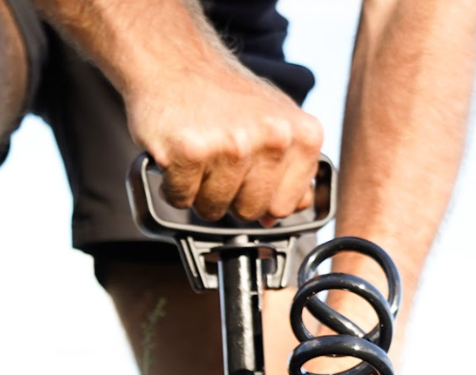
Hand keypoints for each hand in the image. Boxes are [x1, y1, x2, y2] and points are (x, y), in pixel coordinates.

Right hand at [124, 55, 322, 222]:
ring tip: (200, 155)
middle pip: (249, 212)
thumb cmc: (224, 95)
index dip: (260, 198)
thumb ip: (293, 168)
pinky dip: (173, 185)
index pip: (285, 206)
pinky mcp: (192, 152)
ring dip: (199, 191)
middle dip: (229, 197)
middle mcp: (274, 138)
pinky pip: (181, 200)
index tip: (248, 176)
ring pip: (213, 210)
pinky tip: (180, 155)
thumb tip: (300, 205)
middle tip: (219, 161)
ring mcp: (233, 146)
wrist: (175, 60)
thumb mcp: (275, 122)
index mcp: (302, 135)